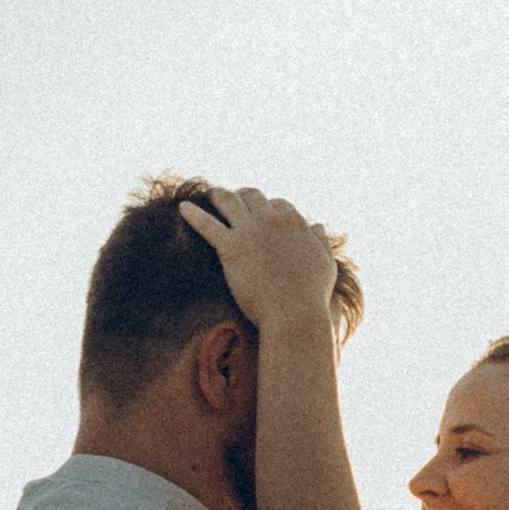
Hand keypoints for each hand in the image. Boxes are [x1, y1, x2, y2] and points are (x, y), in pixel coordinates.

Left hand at [179, 185, 345, 331]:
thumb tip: (317, 225)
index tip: (263, 214)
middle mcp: (272, 219)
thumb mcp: (325, 264)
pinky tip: (182, 208)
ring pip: (228, 201)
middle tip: (234, 200)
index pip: (279, 205)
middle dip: (243, 196)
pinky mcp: (231, 248)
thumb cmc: (312, 295)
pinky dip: (193, 215)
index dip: (270, 208)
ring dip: (218, 195)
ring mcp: (250, 232)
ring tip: (211, 194)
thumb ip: (321, 241)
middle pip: (252, 196)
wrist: (295, 315)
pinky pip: (207, 225)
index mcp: (295, 221)